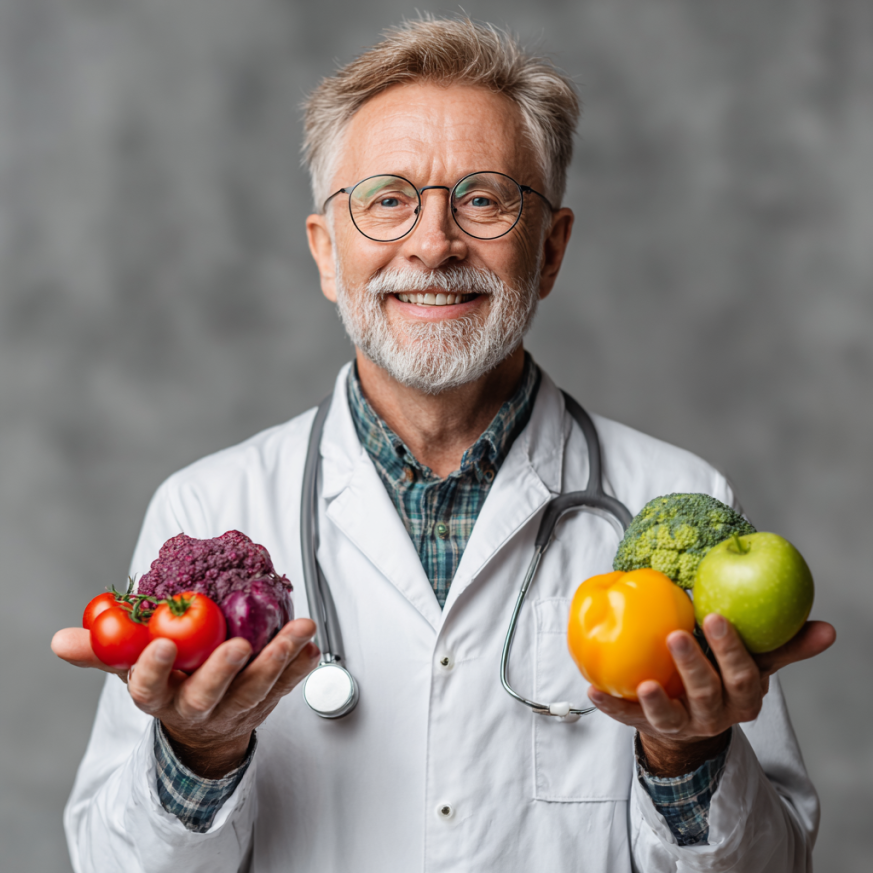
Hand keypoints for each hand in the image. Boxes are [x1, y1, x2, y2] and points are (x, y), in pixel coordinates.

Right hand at [52, 619, 319, 776]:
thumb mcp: (132, 669)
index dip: (153, 670)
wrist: (204, 729)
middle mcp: (199, 706)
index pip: (149, 689)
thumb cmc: (169, 684)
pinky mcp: (267, 702)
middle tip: (238, 646)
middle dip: (223, 672)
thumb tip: (62, 640)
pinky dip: (303, 667)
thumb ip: (105, 651)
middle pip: (210, 694)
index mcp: (162, 697)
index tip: (161, 645)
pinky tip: (313, 646)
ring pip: (258, 690)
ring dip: (281, 660)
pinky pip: (288, 687)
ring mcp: (236, 708)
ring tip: (299, 630)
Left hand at [587, 616, 835, 776]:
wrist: (696, 719)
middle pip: (705, 693)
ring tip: (645, 682)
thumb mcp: (756, 662)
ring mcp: (680, 725)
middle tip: (676, 636)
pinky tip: (592, 689)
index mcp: (742, 698)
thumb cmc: (726, 677)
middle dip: (693, 666)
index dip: (730, 650)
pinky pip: (628, 719)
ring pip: (670, 717)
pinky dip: (611, 706)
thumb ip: (785, 645)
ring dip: (656, 700)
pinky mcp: (648, 727)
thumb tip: (828, 629)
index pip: (742, 675)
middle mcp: (713, 716)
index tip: (715, 617)